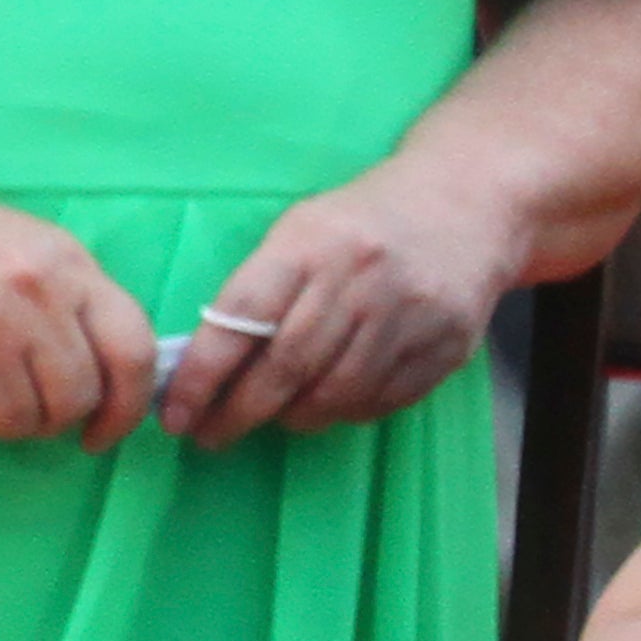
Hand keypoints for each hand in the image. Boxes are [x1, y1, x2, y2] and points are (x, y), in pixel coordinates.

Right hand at [0, 158, 158, 448]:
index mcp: (70, 267)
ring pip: (18, 420)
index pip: (133, 353)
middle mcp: (31, 297)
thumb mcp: (32, 247)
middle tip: (28, 410)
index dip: (128, 407)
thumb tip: (108, 381)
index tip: (104, 431)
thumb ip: (75, 303)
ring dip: (2, 422)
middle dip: (55, 421)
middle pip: (75, 398)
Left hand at [165, 159, 531, 445]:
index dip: (202, 374)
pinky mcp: (446, 343)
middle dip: (239, 412)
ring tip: (276, 417)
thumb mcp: (303, 231)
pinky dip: (348, 411)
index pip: (241, 319)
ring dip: (295, 417)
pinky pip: (383, 400)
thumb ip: (261, 290)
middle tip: (210, 435)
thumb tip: (208, 368)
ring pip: (336, 393)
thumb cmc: (362, 223)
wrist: (465, 204)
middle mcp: (360, 278)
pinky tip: (332, 403)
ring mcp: (409, 314)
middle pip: (287, 366)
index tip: (175, 413)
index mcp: (311, 243)